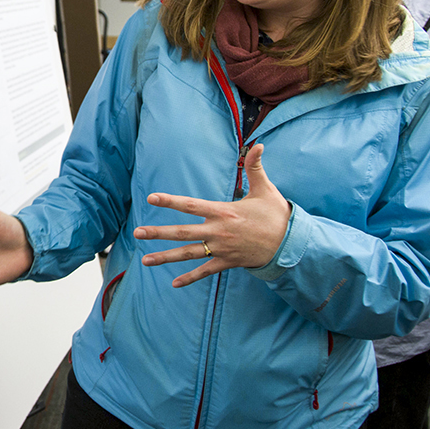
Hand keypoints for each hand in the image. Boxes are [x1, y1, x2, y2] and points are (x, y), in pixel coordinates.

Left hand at [134, 144, 289, 287]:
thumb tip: (258, 144)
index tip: (151, 198)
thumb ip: (255, 167)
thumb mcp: (265, 189)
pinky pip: (205, 271)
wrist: (292, 245)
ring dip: (166, 257)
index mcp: (223, 212)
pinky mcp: (227, 262)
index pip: (191, 205)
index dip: (170, 201)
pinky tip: (174, 284)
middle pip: (182, 232)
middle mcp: (218, 232)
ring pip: (188, 254)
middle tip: (137, 233)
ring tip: (145, 260)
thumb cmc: (276, 215)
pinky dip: (190, 278)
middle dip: (158, 233)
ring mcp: (221, 249)